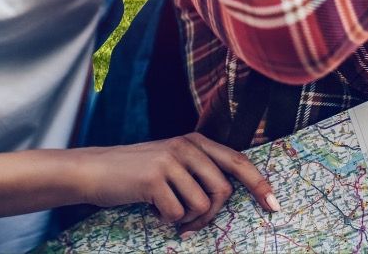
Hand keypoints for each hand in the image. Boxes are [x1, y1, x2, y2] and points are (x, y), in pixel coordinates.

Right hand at [70, 133, 278, 233]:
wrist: (93, 170)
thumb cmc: (135, 173)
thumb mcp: (172, 162)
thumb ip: (198, 170)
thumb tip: (227, 196)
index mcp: (196, 141)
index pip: (238, 162)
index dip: (259, 184)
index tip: (274, 205)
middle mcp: (187, 147)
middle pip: (223, 190)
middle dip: (211, 215)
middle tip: (192, 225)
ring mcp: (170, 161)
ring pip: (201, 205)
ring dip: (186, 218)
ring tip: (167, 212)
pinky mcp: (153, 179)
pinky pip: (177, 213)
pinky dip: (167, 220)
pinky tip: (152, 210)